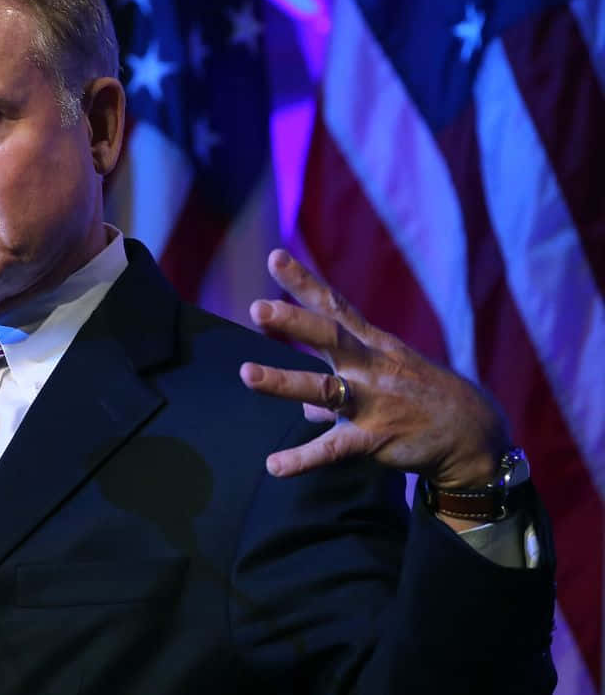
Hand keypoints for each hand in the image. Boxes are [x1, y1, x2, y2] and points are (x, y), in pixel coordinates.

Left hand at [239, 250, 509, 495]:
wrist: (475, 434)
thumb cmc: (422, 397)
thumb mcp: (384, 377)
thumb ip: (339, 387)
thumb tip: (305, 411)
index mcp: (372, 344)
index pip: (334, 306)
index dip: (304, 282)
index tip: (274, 257)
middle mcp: (370, 367)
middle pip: (329, 337)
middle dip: (294, 322)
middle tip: (258, 308)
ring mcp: (372, 402)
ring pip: (324, 389)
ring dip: (284, 381)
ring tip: (247, 373)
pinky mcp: (375, 439)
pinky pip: (333, 449)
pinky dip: (302, 458)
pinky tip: (274, 466)